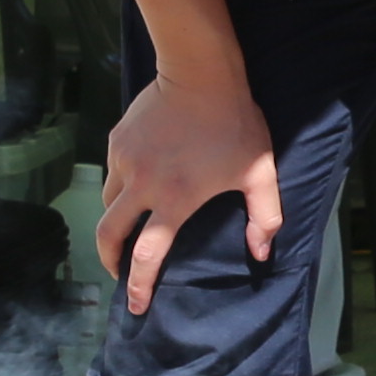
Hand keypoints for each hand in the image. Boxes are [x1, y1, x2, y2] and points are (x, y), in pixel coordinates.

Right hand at [95, 65, 281, 312]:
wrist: (200, 71)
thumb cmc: (235, 122)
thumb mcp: (260, 171)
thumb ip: (265, 216)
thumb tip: (261, 253)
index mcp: (176, 199)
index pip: (148, 255)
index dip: (139, 285)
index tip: (135, 305)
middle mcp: (143, 184)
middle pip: (109, 235)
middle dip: (109, 259)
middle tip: (119, 270)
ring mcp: (125, 161)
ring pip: (109, 202)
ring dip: (118, 220)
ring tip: (133, 224)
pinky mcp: (117, 140)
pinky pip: (114, 172)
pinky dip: (123, 184)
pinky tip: (140, 180)